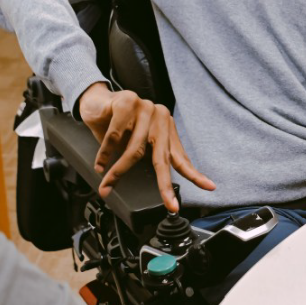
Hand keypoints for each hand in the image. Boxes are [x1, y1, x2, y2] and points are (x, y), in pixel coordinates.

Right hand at [78, 82, 214, 212]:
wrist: (96, 101)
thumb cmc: (117, 124)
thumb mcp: (136, 144)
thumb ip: (149, 158)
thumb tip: (161, 186)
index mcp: (166, 129)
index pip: (180, 157)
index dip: (194, 174)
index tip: (209, 187)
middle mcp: (160, 117)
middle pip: (162, 157)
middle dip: (165, 184)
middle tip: (169, 203)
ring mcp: (145, 108)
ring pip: (134, 150)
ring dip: (118, 172)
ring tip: (107, 185)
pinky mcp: (127, 102)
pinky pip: (115, 136)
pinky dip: (106, 154)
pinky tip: (100, 164)